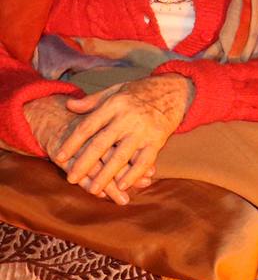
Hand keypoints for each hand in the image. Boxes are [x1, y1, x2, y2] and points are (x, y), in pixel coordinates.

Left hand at [54, 75, 191, 204]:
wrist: (176, 90)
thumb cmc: (142, 91)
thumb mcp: (116, 90)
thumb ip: (93, 100)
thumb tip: (69, 105)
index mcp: (114, 104)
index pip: (88, 126)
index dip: (72, 142)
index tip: (59, 156)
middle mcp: (127, 118)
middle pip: (101, 144)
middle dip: (84, 163)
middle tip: (71, 179)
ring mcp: (143, 130)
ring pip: (121, 156)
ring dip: (106, 175)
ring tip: (93, 189)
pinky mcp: (158, 139)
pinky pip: (144, 161)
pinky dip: (133, 175)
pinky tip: (122, 186)